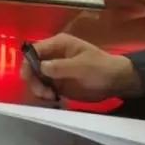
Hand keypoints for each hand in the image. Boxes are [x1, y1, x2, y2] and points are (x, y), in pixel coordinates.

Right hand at [21, 33, 141, 101]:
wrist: (116, 81)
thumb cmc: (100, 68)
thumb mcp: (82, 66)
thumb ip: (61, 66)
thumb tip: (40, 67)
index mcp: (58, 44)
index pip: (35, 50)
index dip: (28, 62)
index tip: (28, 78)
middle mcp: (53, 56)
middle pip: (32, 65)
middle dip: (34, 79)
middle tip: (44, 93)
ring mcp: (55, 70)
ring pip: (36, 78)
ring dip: (39, 89)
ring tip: (51, 97)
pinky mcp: (58, 83)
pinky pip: (45, 88)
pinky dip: (45, 94)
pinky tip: (54, 99)